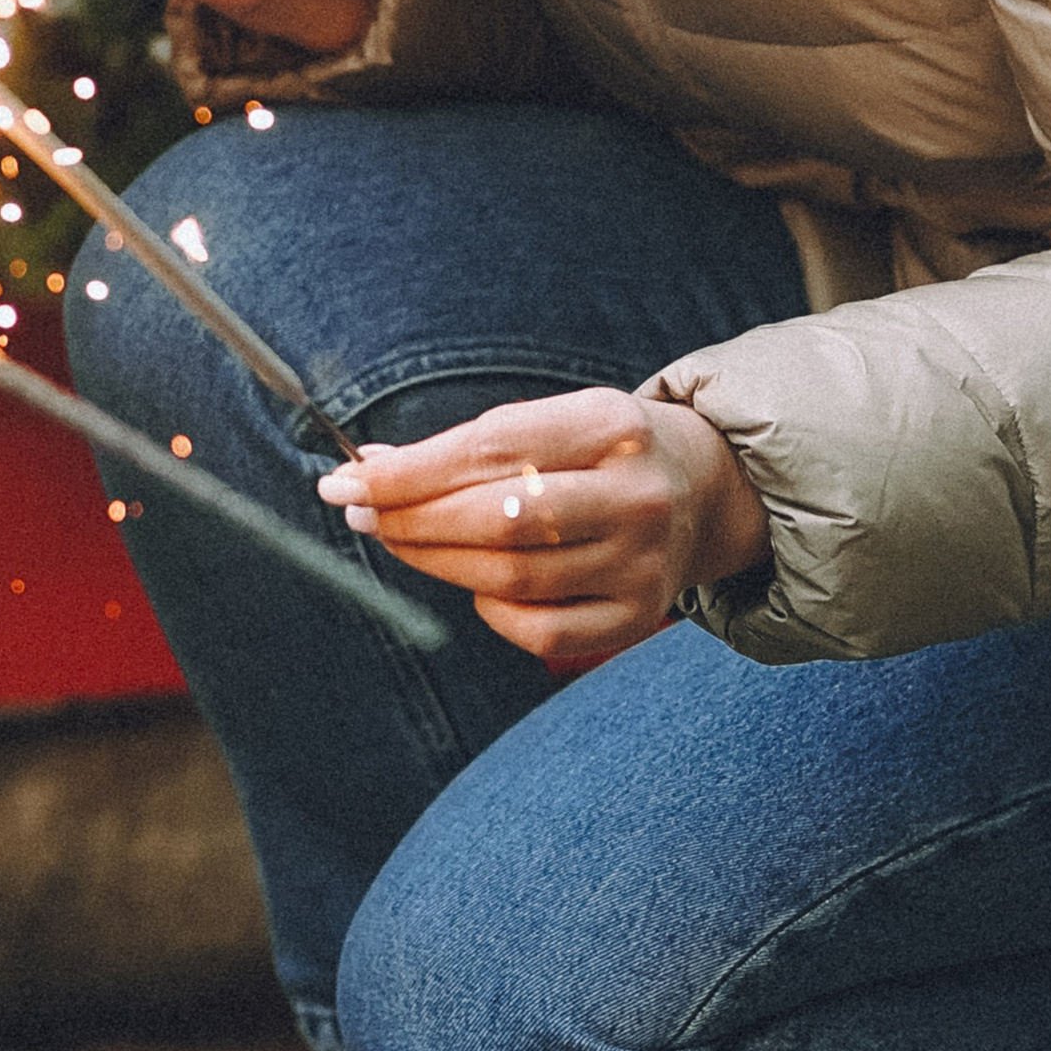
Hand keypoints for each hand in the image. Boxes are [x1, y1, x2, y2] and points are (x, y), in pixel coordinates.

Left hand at [314, 384, 769, 669]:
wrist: (703, 491)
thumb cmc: (600, 451)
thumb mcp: (554, 419)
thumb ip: (470, 444)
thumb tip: (371, 468)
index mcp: (611, 427)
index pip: (493, 448)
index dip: (409, 471)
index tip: (347, 478)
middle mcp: (635, 497)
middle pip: (498, 520)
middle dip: (411, 519)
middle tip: (358, 513)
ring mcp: (641, 565)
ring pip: (510, 577)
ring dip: (433, 561)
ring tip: (397, 539)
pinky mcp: (635, 617)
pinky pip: (538, 631)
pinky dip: (489, 609)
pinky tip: (475, 581)